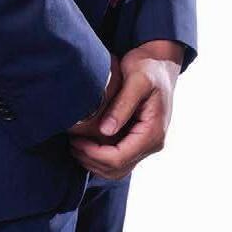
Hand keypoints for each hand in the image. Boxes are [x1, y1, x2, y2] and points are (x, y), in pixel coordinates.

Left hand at [68, 40, 183, 179]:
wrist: (159, 61)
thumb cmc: (148, 66)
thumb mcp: (137, 80)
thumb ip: (123, 105)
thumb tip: (106, 131)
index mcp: (153, 132)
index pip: (119, 158)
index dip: (94, 154)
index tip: (77, 140)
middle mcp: (152, 143)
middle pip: (117, 169)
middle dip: (91, 160)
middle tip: (72, 142)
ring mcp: (146, 144)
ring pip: (117, 170)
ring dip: (94, 162)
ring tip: (76, 144)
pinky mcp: (138, 140)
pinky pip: (118, 159)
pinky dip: (100, 157)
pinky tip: (86, 142)